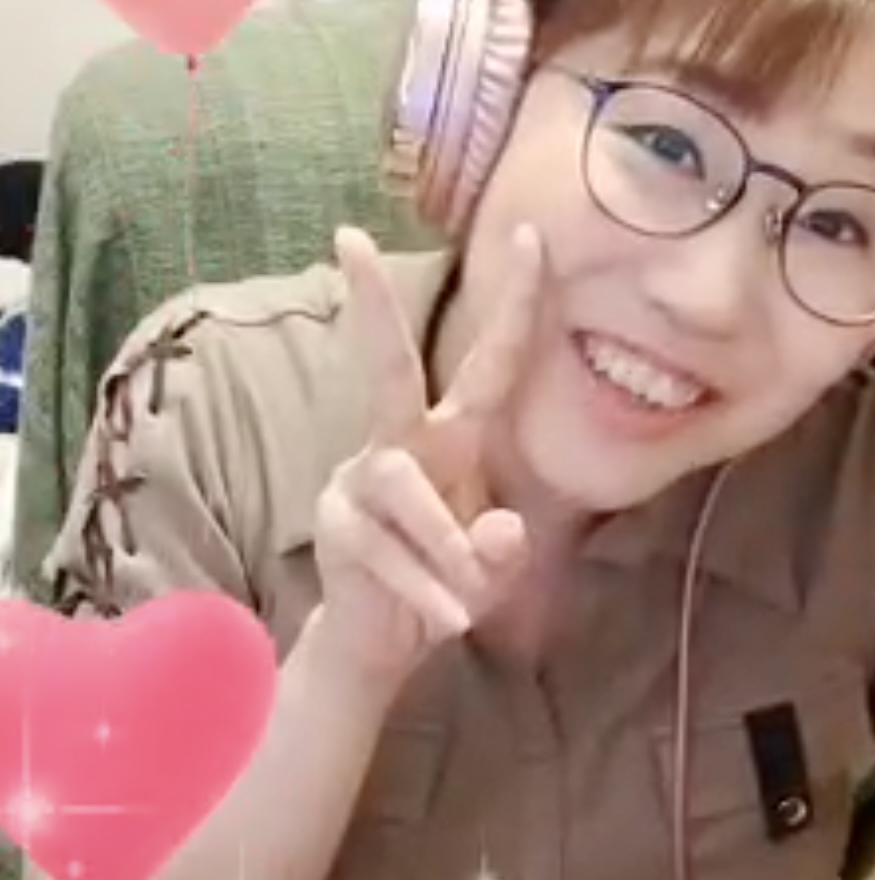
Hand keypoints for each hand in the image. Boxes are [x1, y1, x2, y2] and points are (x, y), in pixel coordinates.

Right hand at [314, 225, 541, 684]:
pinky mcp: (334, 526)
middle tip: (349, 238)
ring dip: (440, 541)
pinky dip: (423, 590)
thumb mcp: (492, 571)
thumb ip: (502, 551)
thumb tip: (498, 529)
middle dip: (373, 307)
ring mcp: (358, 482)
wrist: (382, 644)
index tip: (536, 236)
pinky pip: (381, 550)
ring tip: (468, 601)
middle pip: (388, 369)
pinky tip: (450, 622)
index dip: (516, 304)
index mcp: (453, 438)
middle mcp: (401, 446)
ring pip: (401, 485)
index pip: (491, 364)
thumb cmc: (445, 585)